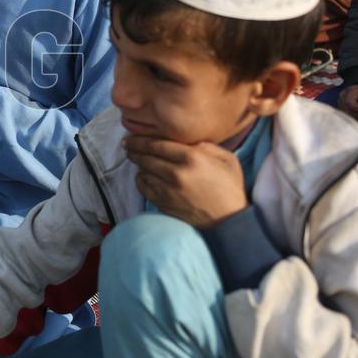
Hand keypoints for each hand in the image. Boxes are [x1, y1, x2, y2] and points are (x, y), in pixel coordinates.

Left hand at [125, 136, 247, 228]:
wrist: (229, 220)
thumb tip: (185, 140)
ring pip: (143, 171)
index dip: (141, 139)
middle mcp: (176, 173)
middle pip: (146, 156)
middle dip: (134, 148)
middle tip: (127, 144)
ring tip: (135, 157)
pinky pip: (143, 187)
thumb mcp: (226, 159)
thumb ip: (205, 145)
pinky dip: (140, 179)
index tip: (133, 136)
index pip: (157, 144)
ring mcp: (168, 190)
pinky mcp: (163, 203)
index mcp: (191, 158)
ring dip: (138, 163)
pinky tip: (143, 175)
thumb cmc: (229, 187)